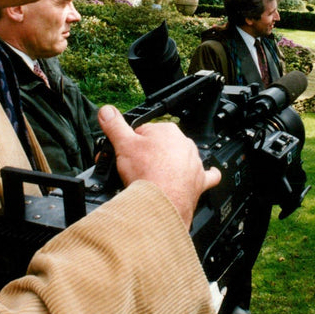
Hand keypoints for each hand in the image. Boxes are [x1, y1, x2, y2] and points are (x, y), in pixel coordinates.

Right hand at [98, 106, 220, 227]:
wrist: (160, 202)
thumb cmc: (145, 173)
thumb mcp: (123, 144)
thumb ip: (114, 125)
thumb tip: (107, 111)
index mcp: (167, 131)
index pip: (145, 132)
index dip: (132, 144)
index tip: (125, 154)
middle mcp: (184, 144)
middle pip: (161, 147)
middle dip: (148, 156)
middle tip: (134, 169)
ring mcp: (194, 162)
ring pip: (181, 159)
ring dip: (169, 166)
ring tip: (153, 178)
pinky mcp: (199, 181)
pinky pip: (207, 175)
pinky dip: (204, 176)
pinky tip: (199, 177)